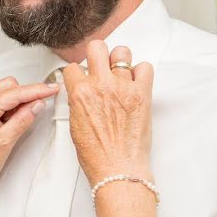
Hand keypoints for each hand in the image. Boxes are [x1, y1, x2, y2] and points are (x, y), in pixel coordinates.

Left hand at [0, 77, 59, 199]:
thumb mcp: (6, 142)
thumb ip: (23, 119)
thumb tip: (38, 103)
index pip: (15, 93)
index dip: (37, 90)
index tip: (52, 88)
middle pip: (10, 86)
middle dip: (25, 96)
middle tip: (35, 111)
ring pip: (5, 90)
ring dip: (17, 101)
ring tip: (16, 123)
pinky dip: (10, 106)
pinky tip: (10, 121)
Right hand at [63, 41, 154, 184]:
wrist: (118, 169)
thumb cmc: (97, 154)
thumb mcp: (75, 124)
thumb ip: (78, 101)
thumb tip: (81, 91)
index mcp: (80, 93)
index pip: (72, 67)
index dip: (77, 73)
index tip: (82, 78)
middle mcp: (101, 86)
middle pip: (97, 47)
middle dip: (96, 55)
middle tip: (100, 67)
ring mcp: (123, 88)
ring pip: (122, 52)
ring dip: (120, 61)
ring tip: (120, 74)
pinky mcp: (142, 94)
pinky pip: (145, 68)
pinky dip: (141, 73)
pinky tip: (136, 84)